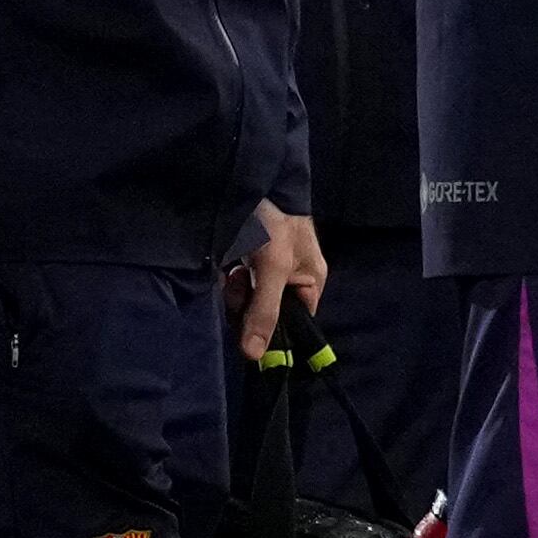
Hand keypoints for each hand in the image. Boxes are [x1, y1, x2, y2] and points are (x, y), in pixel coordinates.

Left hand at [229, 201, 326, 358]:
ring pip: (248, 299)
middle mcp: (289, 278)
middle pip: (267, 311)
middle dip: (249, 305)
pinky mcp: (246, 261)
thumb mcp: (271, 270)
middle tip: (240, 287)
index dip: (274, 329)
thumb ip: (264, 312)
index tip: (252, 330)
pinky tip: (227, 265)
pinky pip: (236, 284)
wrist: (251, 181)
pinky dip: (228, 279)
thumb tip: (255, 357)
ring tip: (233, 270)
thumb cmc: (274, 224)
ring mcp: (267, 269)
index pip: (295, 321)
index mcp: (309, 282)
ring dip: (235, 291)